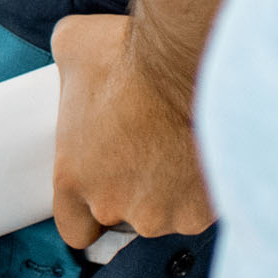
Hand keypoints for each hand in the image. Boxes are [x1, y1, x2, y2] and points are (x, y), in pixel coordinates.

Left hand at [48, 13, 213, 247]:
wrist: (188, 62)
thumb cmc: (126, 55)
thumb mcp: (71, 49)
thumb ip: (67, 72)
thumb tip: (71, 57)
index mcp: (74, 179)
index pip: (75, 228)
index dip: (92, 212)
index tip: (108, 187)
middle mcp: (114, 205)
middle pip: (128, 216)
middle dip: (140, 189)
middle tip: (154, 148)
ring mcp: (161, 213)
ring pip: (171, 213)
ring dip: (177, 189)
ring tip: (184, 146)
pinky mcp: (203, 210)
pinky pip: (206, 206)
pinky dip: (210, 185)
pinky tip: (209, 152)